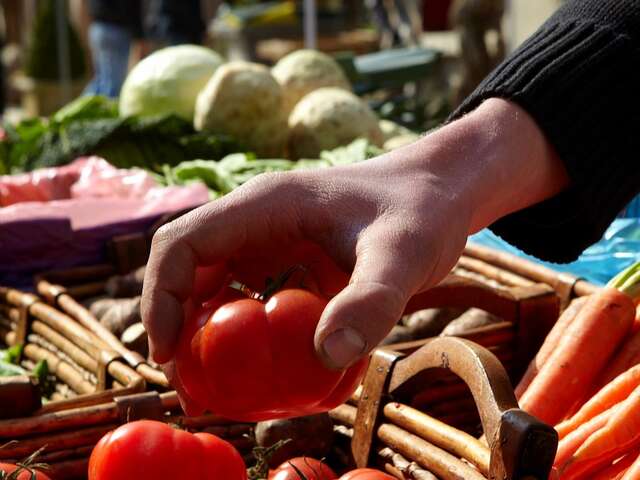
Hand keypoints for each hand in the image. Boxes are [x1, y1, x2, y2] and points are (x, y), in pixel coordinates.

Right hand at [141, 98, 567, 382]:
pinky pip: (245, 293)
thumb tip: (325, 357)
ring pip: (212, 283)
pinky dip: (239, 329)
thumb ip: (371, 300)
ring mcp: (270, 236)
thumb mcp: (405, 255)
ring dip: (203, 330)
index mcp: (265, 204)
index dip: (163, 298)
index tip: (171, 354)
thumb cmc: (421, 212)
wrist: (440, 192)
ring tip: (214, 383)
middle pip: (188, 267)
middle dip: (177, 324)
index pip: (183, 244)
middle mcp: (257, 217)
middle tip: (191, 385)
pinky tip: (260, 361)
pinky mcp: (288, 256)